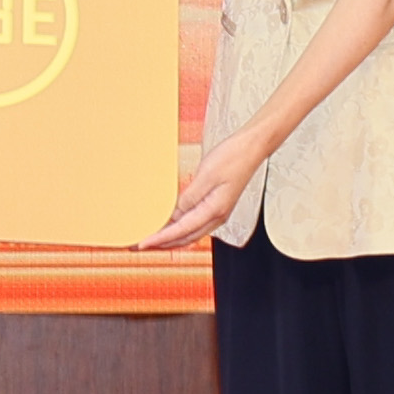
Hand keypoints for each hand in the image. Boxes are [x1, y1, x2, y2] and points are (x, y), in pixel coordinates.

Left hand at [137, 139, 257, 253]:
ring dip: (170, 238)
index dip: (160, 238)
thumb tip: (175, 214)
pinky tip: (171, 225)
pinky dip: (180, 229)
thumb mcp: (206, 176)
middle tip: (141, 245)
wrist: (252, 148)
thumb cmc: (233, 158)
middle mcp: (217, 216)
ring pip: (190, 234)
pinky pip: (195, 224)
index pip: (181, 231)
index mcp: (214, 211)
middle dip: (162, 244)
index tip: (143, 243)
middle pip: (185, 238)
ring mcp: (218, 213)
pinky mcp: (217, 206)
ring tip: (152, 238)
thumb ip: (189, 197)